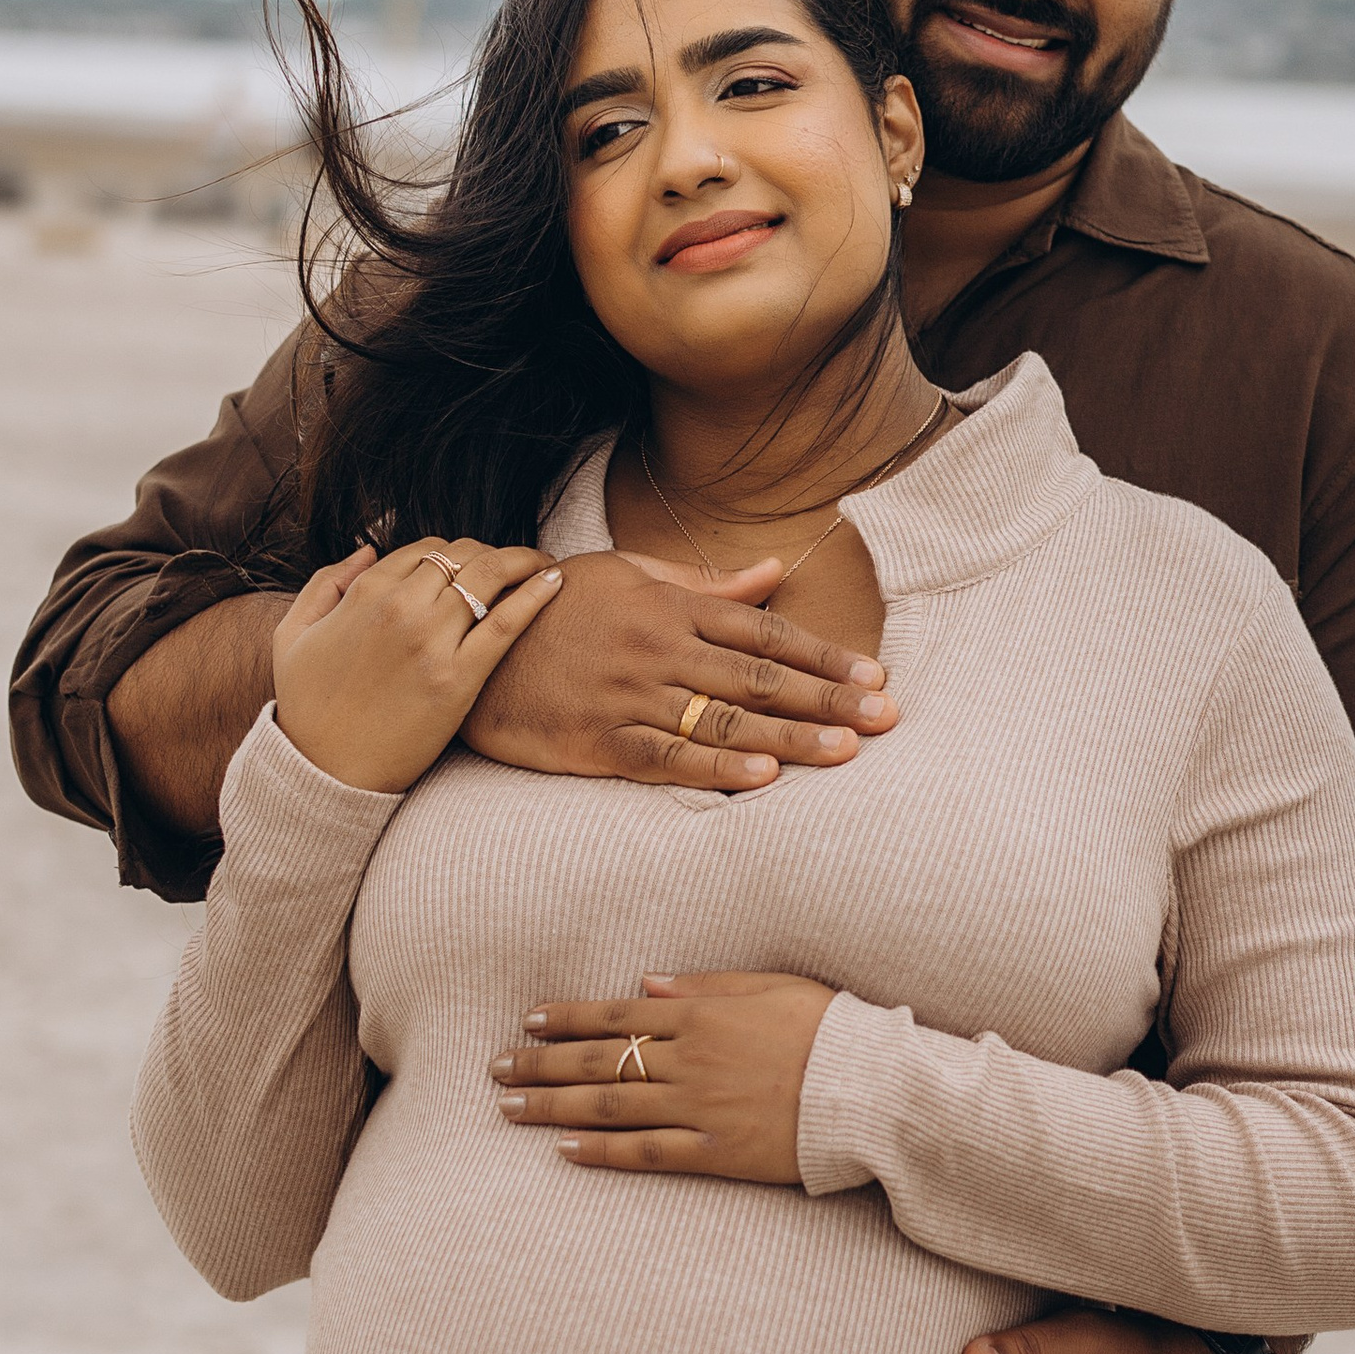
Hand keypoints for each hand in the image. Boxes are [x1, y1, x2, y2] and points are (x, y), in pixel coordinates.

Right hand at [269, 539, 562, 792]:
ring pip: (489, 575)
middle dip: (489, 551)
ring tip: (541, 563)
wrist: (324, 772)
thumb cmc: (307, 707)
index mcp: (365, 593)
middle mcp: (402, 608)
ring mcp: (432, 642)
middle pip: (463, 555)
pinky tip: (556, 578)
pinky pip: (507, 622)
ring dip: (520, 560)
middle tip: (510, 563)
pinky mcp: (459, 679)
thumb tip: (368, 548)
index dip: (452, 550)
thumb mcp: (294, 633)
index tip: (470, 563)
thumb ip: (327, 582)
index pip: (426, 548)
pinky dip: (536, 594)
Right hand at [460, 552, 895, 792]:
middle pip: (758, 679)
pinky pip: (665, 760)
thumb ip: (705, 583)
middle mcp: (659, 651)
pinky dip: (715, 772)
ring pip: (723, 723)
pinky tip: (762, 781)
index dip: (822, 656)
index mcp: (671, 608)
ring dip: (790, 739)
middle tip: (886, 718)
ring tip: (846, 753)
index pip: (764, 632)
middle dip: (827, 699)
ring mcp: (629, 698)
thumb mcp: (627, 574)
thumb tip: (774, 572)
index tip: (874, 674)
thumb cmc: (556, 607)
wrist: (468, 643)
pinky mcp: (598, 742)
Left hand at [492, 971, 834, 1185]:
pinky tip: (565, 1151)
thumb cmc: (831, 1029)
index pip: (615, 1014)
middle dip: (541, 1063)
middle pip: (599, 1060)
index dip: (566, 1018)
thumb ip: (706, 984)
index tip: (528, 1020)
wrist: (872, 1089)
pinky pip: (646, 1153)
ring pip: (609, 1106)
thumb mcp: (772, 985)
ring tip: (510, 1109)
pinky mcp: (715, 1153)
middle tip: (496, 1069)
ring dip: (554, 1107)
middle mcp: (690, 1060)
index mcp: (703, 1014)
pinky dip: (602, 1152)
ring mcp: (699, 1109)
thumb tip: (647, 982)